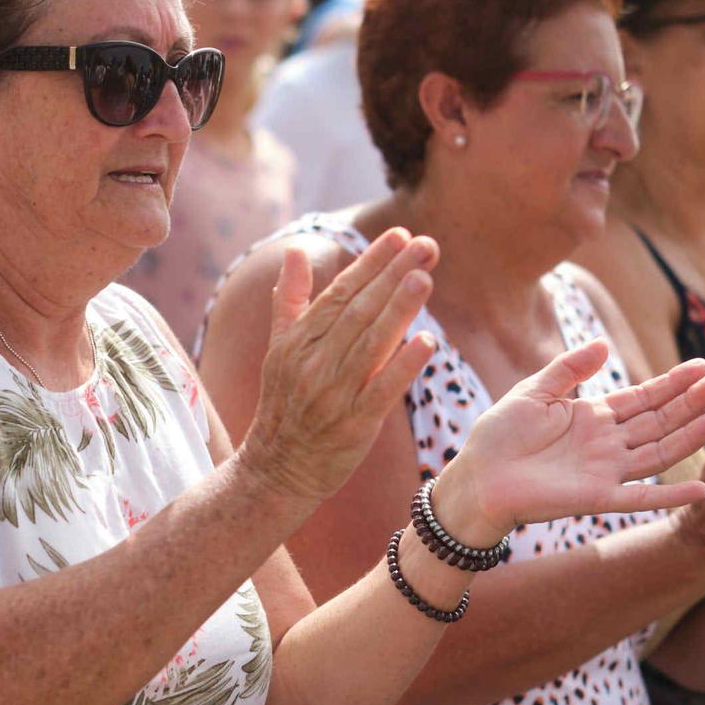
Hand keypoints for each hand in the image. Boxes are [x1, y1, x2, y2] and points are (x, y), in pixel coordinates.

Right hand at [238, 229, 440, 502]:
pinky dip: (404, 366)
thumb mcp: (278, 349)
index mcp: (297, 341)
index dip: (371, 262)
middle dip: (393, 275)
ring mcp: (334, 394)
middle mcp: (314, 363)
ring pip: (371, 344)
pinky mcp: (353, 425)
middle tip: (425, 245)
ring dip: (399, 310)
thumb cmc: (284, 404)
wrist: (276, 469)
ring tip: (425, 278)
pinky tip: (428, 343)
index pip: (340, 292)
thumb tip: (296, 251)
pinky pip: (382, 390)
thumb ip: (290, 299)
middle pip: (359, 311)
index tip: (399, 235)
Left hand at [437, 350, 704, 544]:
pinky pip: (641, 498)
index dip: (675, 382)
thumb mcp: (534, 391)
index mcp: (593, 417)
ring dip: (690, 438)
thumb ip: (570, 369)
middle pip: (659, 420)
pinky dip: (670, 495)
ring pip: (659, 452)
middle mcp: (607, 444)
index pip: (645, 397)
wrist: (476, 477)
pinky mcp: (597, 498)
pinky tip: (702, 491)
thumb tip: (604, 343)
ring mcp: (605, 472)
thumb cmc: (498, 436)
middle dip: (691, 402)